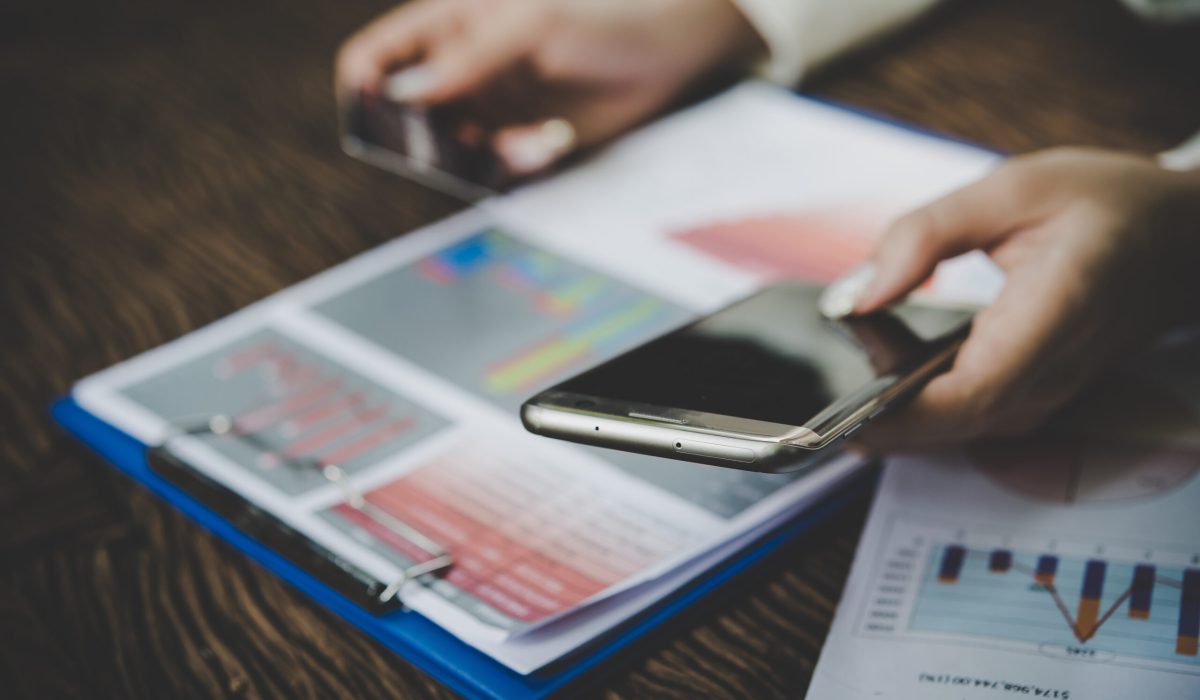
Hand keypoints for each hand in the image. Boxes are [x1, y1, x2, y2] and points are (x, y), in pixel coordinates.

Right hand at [336, 0, 763, 174]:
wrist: (670, 48)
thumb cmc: (600, 15)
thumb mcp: (530, 26)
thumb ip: (469, 58)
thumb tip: (406, 93)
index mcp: (449, 26)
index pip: (380, 56)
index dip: (363, 86)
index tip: (369, 117)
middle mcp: (462, 70)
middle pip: (405, 112)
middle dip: (415, 138)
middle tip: (444, 150)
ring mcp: (491, 107)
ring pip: (449, 148)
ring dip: (466, 159)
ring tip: (511, 145)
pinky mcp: (522, 140)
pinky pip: (494, 167)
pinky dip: (509, 165)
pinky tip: (542, 146)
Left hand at [830, 148, 1199, 449]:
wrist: (1181, 239)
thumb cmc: (1106, 206)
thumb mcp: (1012, 189)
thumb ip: (925, 235)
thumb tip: (858, 292)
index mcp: (1056, 312)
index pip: (974, 391)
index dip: (903, 414)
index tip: (844, 410)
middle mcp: (1054, 370)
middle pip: (956, 424)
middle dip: (880, 414)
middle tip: (825, 378)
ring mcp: (1048, 393)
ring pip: (958, 431)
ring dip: (895, 409)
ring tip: (854, 361)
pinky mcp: (1035, 397)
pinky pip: (968, 418)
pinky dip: (918, 404)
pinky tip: (887, 366)